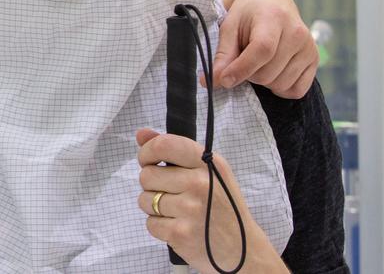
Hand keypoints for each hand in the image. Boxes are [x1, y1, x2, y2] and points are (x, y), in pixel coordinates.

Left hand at [135, 129, 285, 273]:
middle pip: (147, 175)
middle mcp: (199, 183)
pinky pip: (150, 223)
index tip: (149, 161)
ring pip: (145, 200)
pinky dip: (160, 226)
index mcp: (208, 163)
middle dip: (152, 185)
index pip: (164, 145)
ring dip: (155, 207)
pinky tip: (179, 226)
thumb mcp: (208, 172)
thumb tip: (140, 134)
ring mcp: (190, 209)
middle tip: (172, 193)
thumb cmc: (222, 207)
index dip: (147, 152)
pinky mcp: (180, 233)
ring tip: (177, 211)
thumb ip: (173, 150)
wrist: (243, 250)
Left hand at [215, 0, 316, 97]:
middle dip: (249, 74)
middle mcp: (297, 32)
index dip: (242, 69)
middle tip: (244, 58)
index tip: (225, 79)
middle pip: (268, 73)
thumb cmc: (247, 14)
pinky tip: (273, 71)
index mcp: (273, 17)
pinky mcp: (315, 60)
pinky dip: (280, 88)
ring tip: (259, 61)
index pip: (262, 50)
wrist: (272, 1)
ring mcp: (309, 47)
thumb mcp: (229, 26)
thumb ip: (223, 54)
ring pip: (281, 84)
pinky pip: (296, 90)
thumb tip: (212, 80)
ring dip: (263, 81)